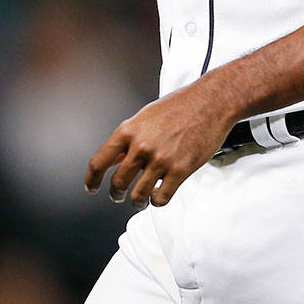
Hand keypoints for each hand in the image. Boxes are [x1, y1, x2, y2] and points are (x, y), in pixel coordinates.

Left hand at [84, 78, 235, 207]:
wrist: (211, 101)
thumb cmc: (181, 105)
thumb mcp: (146, 116)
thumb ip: (129, 138)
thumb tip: (113, 158)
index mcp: (129, 131)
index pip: (98, 162)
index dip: (92, 180)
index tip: (92, 187)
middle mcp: (141, 147)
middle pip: (118, 183)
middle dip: (116, 194)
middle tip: (119, 196)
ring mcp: (161, 160)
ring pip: (138, 196)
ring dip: (137, 202)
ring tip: (140, 201)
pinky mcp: (180, 170)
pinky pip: (161, 198)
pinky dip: (157, 201)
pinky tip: (159, 195)